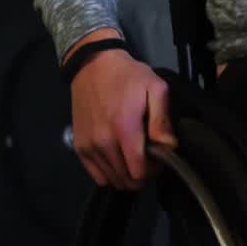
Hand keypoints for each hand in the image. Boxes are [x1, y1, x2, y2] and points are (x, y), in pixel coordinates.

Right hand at [67, 29, 175, 189]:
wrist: (93, 65)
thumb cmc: (129, 76)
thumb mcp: (155, 88)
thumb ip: (162, 120)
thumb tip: (168, 147)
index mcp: (124, 129)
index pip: (139, 171)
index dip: (154, 171)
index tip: (160, 158)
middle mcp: (103, 143)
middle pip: (127, 180)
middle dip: (143, 174)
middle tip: (150, 157)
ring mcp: (88, 147)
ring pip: (112, 180)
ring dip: (127, 175)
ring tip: (135, 157)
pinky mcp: (79, 147)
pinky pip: (96, 176)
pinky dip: (110, 174)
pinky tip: (119, 160)